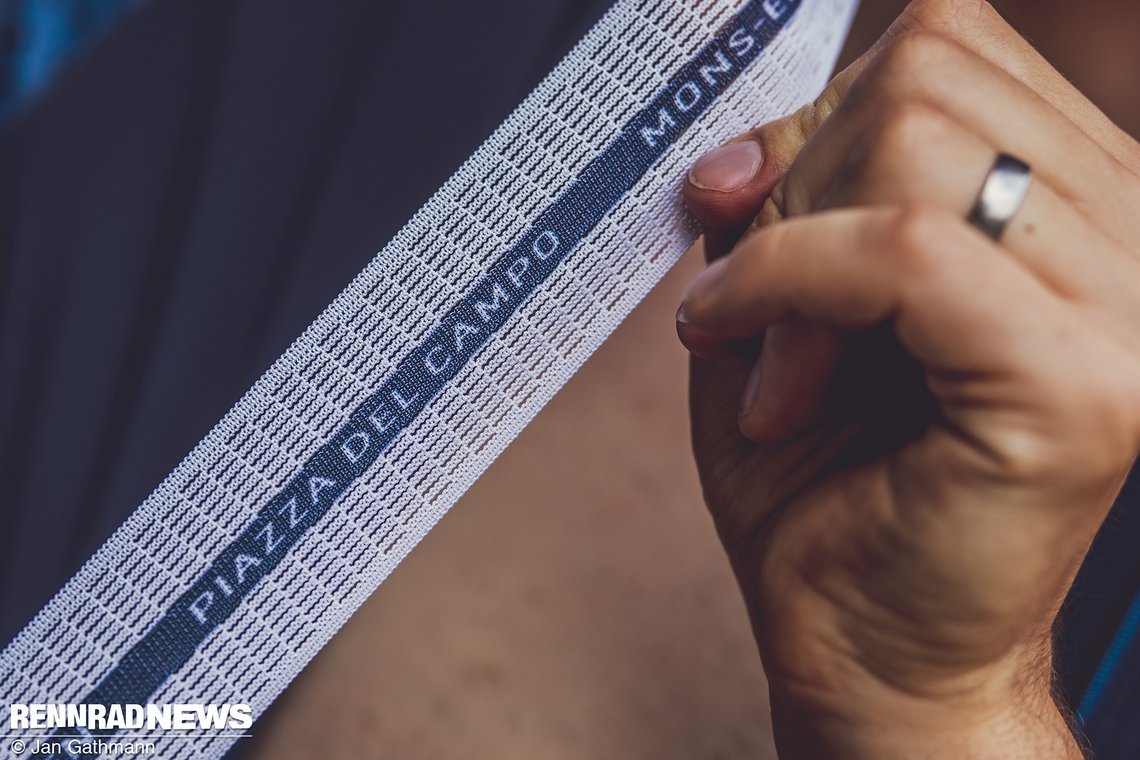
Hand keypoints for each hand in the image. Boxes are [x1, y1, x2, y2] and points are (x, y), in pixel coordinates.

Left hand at [677, 1, 1139, 756]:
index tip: (737, 198)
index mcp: (1073, 203)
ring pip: (914, 144)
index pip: (952, 47)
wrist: (869, 643)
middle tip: (750, 304)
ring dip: (789, 250)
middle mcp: (1126, 235)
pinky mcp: (1078, 382)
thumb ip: (787, 197)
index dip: (820, 110)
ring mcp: (1123, 305)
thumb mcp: (789, 300)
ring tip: (773, 366)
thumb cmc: (830, 482)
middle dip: (796, 183)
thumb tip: (741, 145)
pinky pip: (900, 247)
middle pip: (927, 74)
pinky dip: (785, 285)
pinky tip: (760, 371)